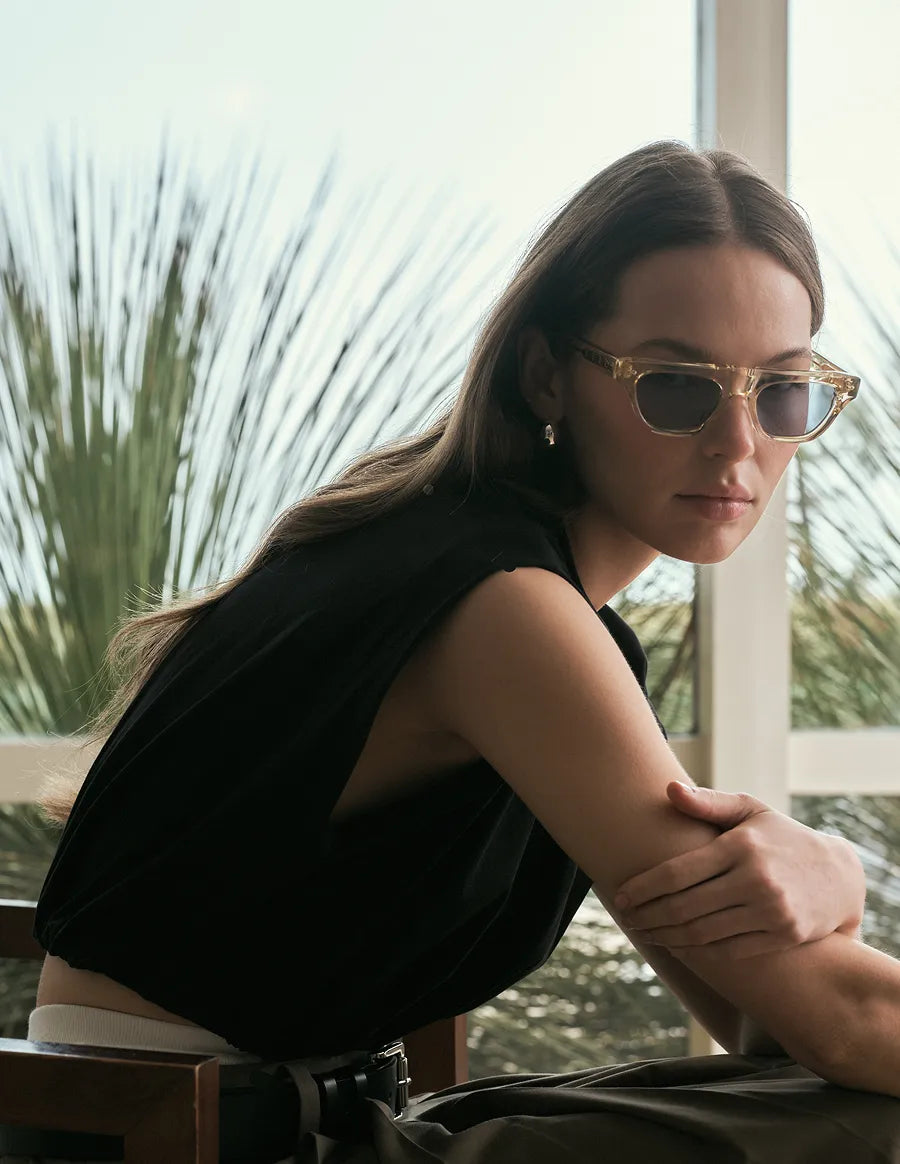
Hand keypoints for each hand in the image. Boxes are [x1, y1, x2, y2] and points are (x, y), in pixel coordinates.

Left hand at [613, 781, 865, 959]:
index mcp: (740, 846)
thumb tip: (669, 790)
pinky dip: (699, 952)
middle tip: (627, 920)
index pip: (677, 873)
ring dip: (667, 937)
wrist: (839, 875)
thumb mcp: (750, 811)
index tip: (620, 897)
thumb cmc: (781, 837)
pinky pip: (729, 950)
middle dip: (649, 916)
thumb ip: (708, 802)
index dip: (643, 888)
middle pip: (684, 907)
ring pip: (703, 933)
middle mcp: (756, 879)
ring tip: (646, 934)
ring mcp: (772, 911)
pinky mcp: (784, 936)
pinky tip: (678, 946)